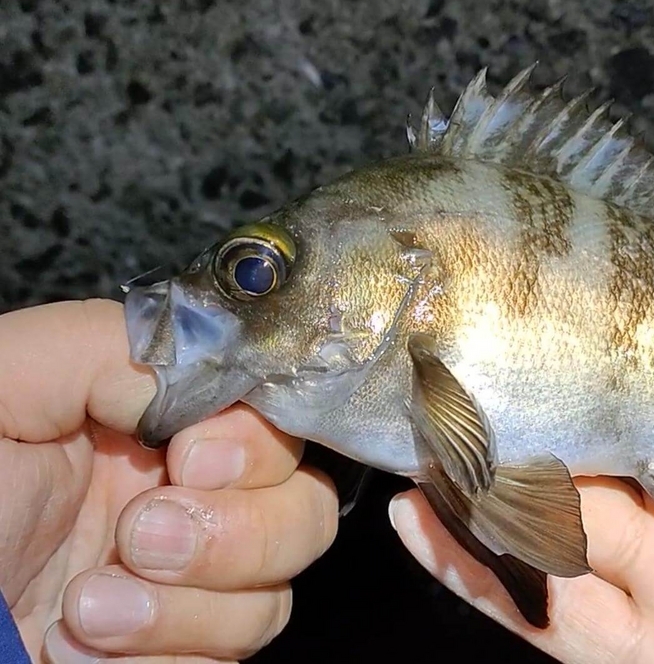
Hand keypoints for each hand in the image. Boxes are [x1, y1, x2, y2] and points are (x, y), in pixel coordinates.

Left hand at [0, 300, 339, 662]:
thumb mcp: (0, 386)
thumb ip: (107, 345)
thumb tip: (206, 381)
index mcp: (142, 423)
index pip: (270, 415)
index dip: (256, 440)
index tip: (196, 460)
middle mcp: (175, 495)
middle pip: (300, 501)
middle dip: (235, 529)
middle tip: (140, 537)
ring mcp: (181, 581)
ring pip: (277, 586)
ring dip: (192, 604)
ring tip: (90, 608)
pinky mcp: (173, 649)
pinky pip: (232, 652)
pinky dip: (171, 654)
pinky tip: (90, 645)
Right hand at [388, 162, 653, 662]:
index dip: (597, 339)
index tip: (535, 287)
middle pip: (595, 457)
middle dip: (515, 413)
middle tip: (433, 358)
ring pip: (561, 536)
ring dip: (481, 487)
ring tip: (405, 436)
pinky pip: (564, 629)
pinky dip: (491, 579)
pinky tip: (432, 522)